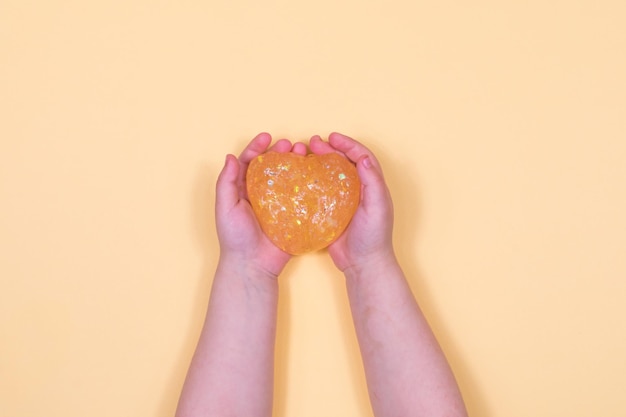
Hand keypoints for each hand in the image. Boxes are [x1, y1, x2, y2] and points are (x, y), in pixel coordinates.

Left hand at [215, 133, 306, 277]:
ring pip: (288, 178)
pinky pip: (301, 197)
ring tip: (305, 154)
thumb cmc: (235, 238)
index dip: (258, 147)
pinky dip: (307, 185)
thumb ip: (226, 183)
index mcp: (244, 189)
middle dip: (281, 152)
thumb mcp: (225, 208)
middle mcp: (262, 194)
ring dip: (296, 164)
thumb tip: (230, 157)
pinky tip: (314, 175)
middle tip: (291, 145)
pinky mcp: (292, 215)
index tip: (267, 137)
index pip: (251, 162)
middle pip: (272, 167)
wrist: (252, 265)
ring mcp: (279, 204)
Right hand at [309, 132, 395, 271]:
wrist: (363, 264)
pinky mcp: (331, 212)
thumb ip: (372, 183)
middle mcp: (358, 190)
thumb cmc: (374, 237)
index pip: (362, 157)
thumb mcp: (377, 207)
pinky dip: (312, 182)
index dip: (348, 144)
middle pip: (344, 162)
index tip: (333, 137)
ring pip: (331, 174)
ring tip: (305, 154)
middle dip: (330, 149)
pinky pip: (320, 192)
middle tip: (314, 142)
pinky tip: (300, 177)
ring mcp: (343, 201)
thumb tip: (364, 158)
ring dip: (319, 162)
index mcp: (371, 186)